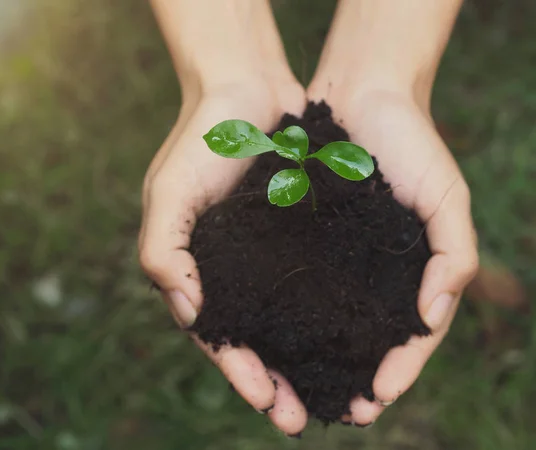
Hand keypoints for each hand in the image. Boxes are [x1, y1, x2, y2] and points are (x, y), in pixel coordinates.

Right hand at [138, 78, 308, 434]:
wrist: (247, 90)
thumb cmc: (202, 141)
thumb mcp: (169, 194)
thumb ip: (164, 254)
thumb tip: (189, 313)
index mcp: (200, 269)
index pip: (217, 334)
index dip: (238, 370)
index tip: (266, 402)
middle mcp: (237, 270)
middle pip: (257, 339)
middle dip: (275, 381)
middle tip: (302, 419)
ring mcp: (270, 255)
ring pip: (290, 320)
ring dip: (306, 358)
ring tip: (334, 393)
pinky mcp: (302, 236)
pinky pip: (316, 282)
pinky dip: (329, 314)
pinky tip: (351, 338)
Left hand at [308, 85, 478, 424]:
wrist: (360, 96)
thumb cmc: (411, 143)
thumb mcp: (447, 196)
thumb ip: (454, 256)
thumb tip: (430, 317)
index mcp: (411, 270)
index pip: (409, 337)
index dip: (398, 371)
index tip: (376, 400)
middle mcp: (371, 270)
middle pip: (362, 337)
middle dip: (348, 377)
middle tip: (331, 413)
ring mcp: (337, 256)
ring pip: (325, 319)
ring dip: (312, 357)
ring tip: (293, 391)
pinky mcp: (302, 237)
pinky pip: (294, 282)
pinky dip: (286, 313)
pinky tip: (272, 337)